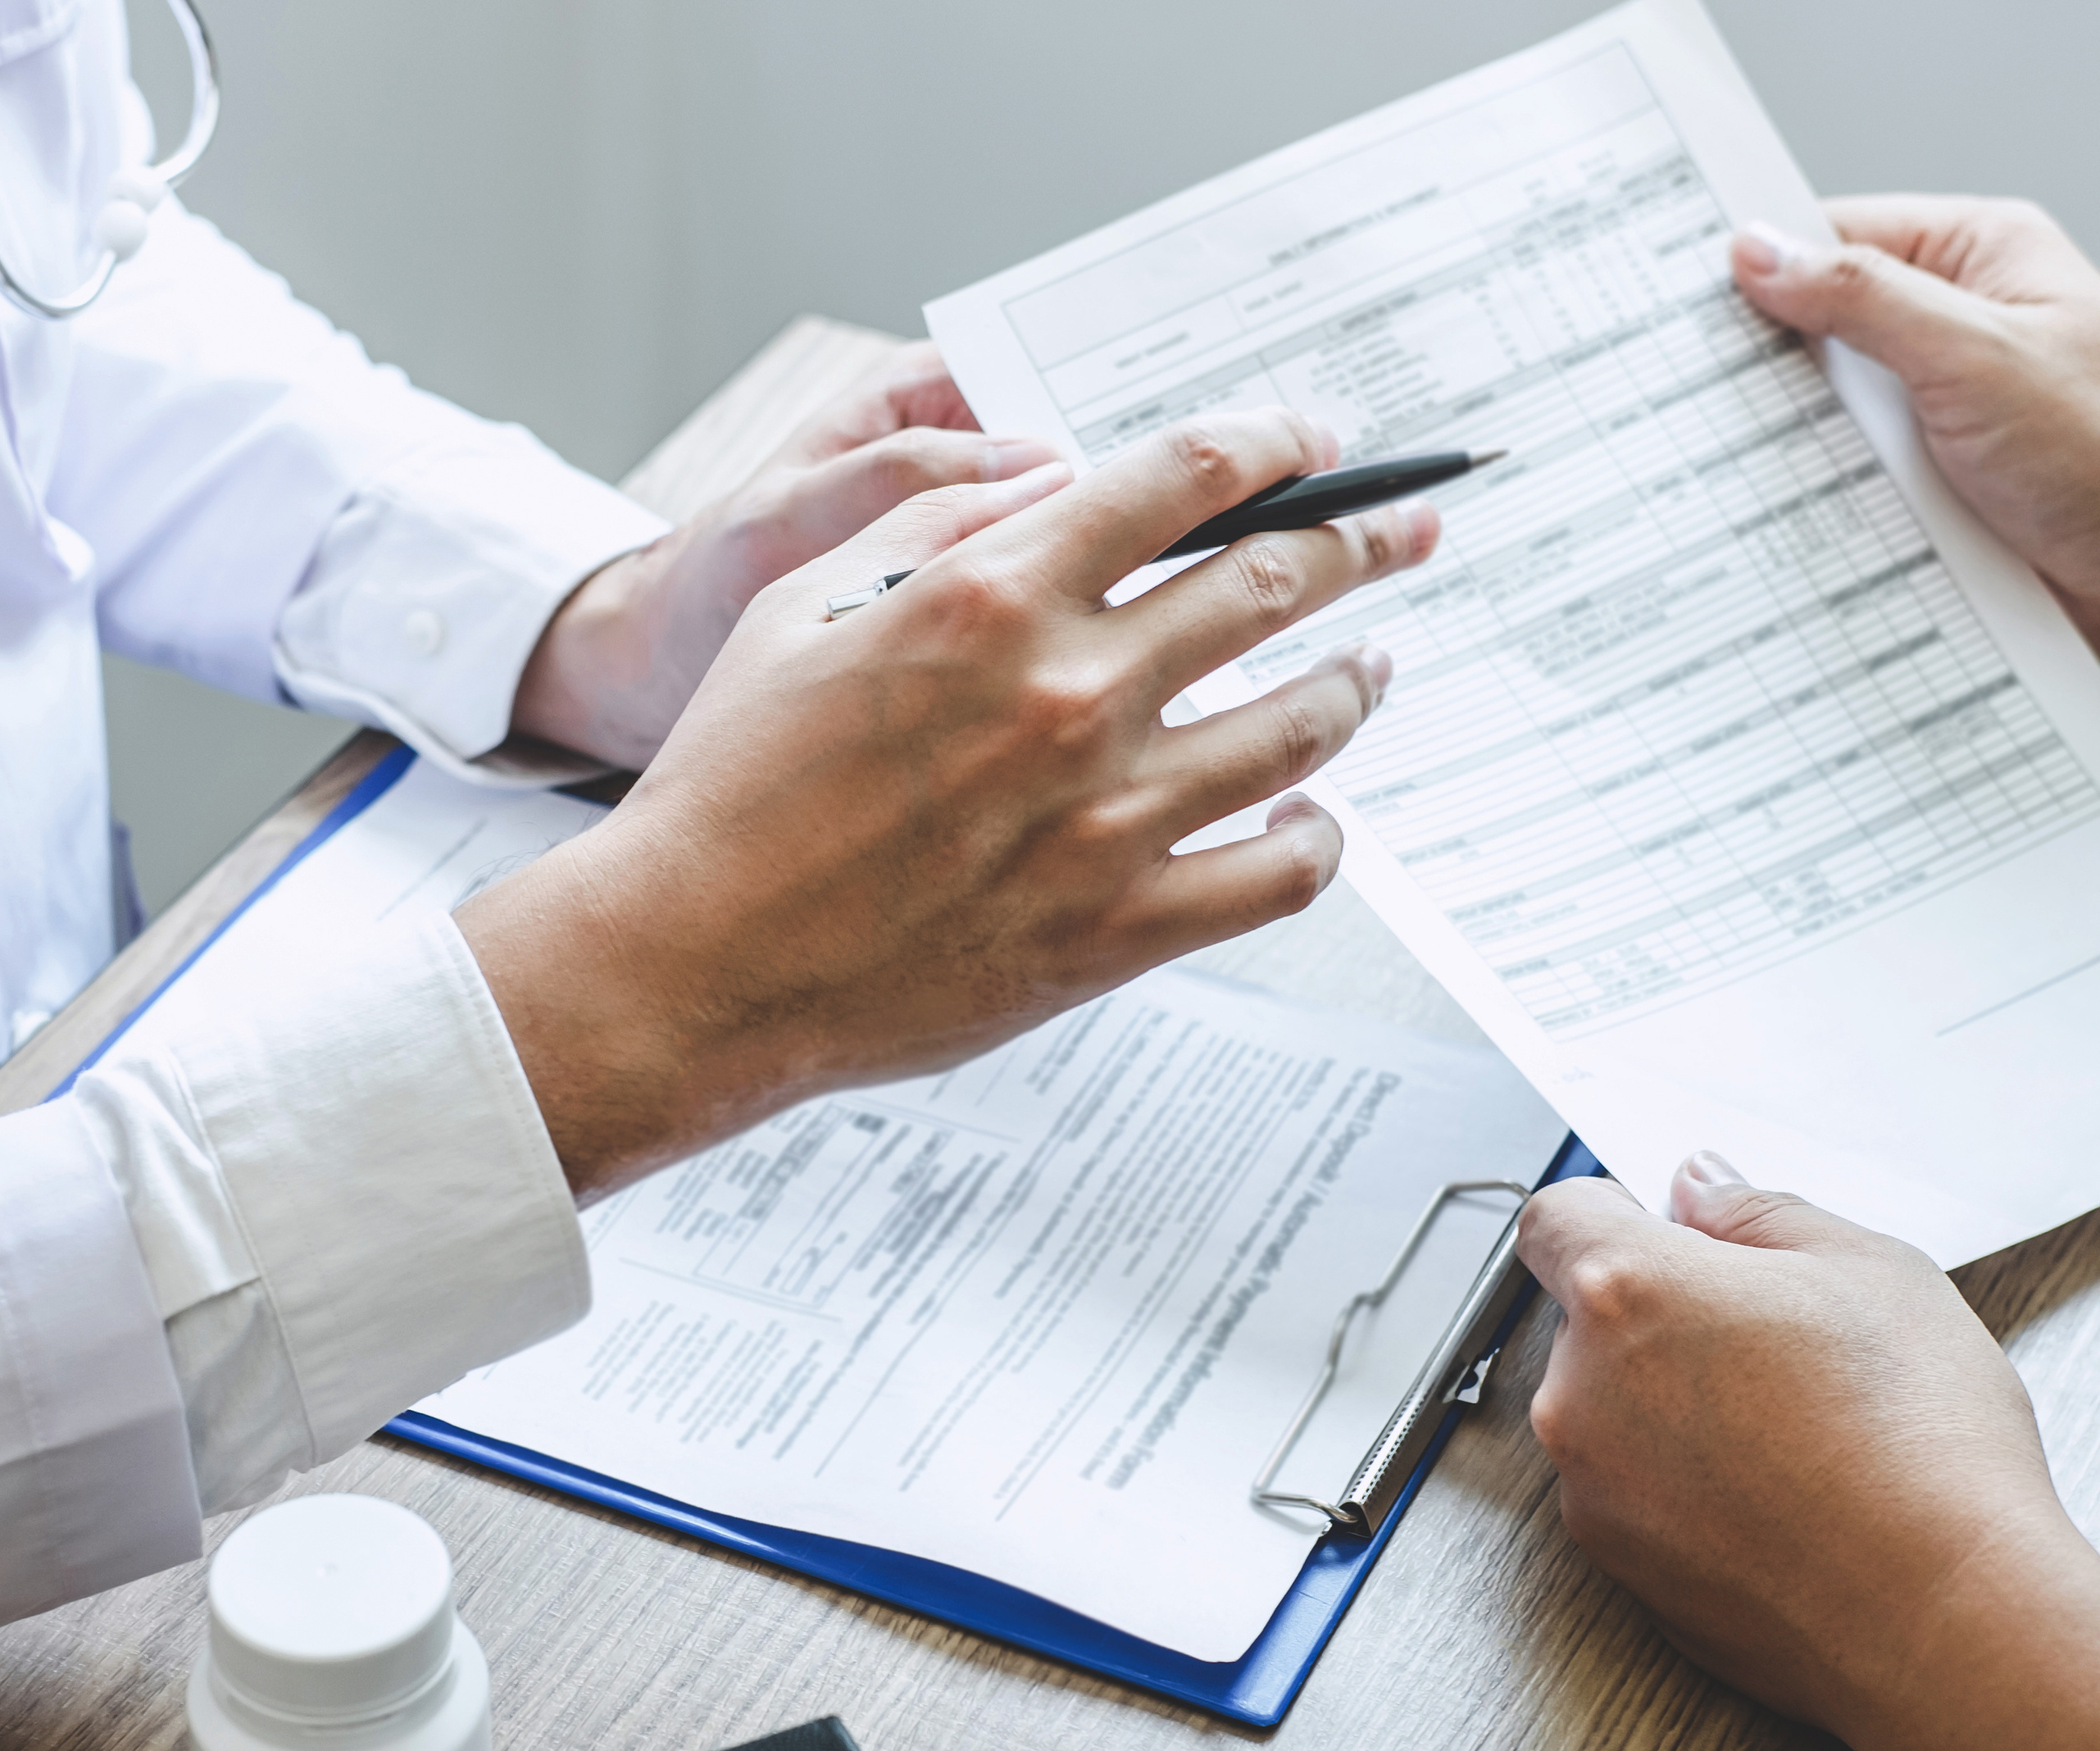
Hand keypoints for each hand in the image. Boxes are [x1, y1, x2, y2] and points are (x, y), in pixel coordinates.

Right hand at [457, 409, 1439, 1196]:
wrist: (694, 962)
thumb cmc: (730, 787)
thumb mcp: (800, 607)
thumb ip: (932, 532)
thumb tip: (1043, 487)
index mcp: (997, 596)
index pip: (1187, 478)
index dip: (1277, 442)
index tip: (1317, 438)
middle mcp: (1071, 694)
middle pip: (1273, 584)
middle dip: (1360, 540)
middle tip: (1405, 530)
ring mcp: (1108, 818)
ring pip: (1300, 725)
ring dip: (1353, 681)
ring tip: (1373, 667)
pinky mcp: (1119, 930)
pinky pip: (1276, 876)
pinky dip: (1316, 839)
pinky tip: (1313, 820)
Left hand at [1512, 1152, 2068, 1742]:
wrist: (1948, 1618)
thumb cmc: (1922, 1443)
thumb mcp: (1873, 1271)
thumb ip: (1761, 1213)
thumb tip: (1700, 1189)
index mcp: (1626, 1292)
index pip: (1557, 1218)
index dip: (1616, 1214)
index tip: (1673, 1233)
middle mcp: (1579, 1393)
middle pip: (1590, 1324)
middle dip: (1664, 1320)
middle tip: (1779, 1345)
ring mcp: (1591, 1495)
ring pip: (1614, 1419)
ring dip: (1677, 1411)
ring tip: (1800, 1436)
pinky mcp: (1621, 1575)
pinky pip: (1640, 1504)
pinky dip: (1691, 1495)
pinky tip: (1788, 1507)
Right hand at [1733, 198, 2099, 669]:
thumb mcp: (1983, 356)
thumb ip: (1865, 300)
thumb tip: (1759, 252)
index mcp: (1977, 256)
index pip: (1834, 236)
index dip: (1757, 267)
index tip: (1679, 308)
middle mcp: (1955, 325)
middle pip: (1816, 328)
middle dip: (1761, 368)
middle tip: (1691, 399)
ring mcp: (1941, 410)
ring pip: (1823, 414)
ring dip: (1790, 448)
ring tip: (1730, 471)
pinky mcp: (1933, 486)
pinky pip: (1846, 483)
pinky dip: (1817, 503)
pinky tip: (1779, 522)